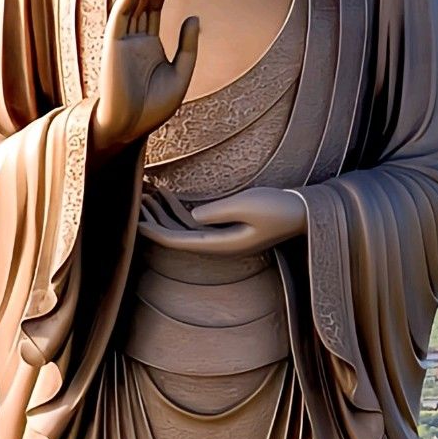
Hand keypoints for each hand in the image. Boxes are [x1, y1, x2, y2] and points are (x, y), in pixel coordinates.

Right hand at [94, 0, 199, 153]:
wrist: (130, 127)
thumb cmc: (153, 109)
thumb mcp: (180, 76)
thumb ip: (188, 47)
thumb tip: (194, 17)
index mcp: (149, 45)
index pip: (156, 6)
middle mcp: (135, 37)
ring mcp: (123, 39)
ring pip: (134, 1)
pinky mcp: (113, 42)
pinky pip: (122, 11)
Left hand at [139, 185, 307, 255]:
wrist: (305, 213)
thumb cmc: (280, 208)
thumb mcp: (250, 205)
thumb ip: (219, 212)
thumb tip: (192, 217)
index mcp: (222, 245)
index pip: (179, 241)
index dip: (154, 231)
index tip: (134, 221)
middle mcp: (218, 245)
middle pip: (175, 235)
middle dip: (152, 219)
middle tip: (132, 199)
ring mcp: (221, 237)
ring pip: (181, 227)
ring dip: (162, 211)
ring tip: (142, 192)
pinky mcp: (225, 227)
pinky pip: (193, 220)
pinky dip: (176, 207)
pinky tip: (163, 194)